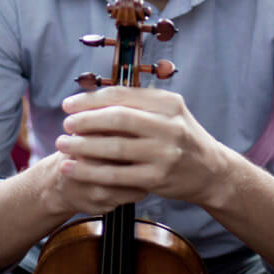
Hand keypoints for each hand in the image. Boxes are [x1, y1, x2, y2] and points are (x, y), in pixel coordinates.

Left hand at [54, 86, 229, 209]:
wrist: (211, 171)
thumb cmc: (181, 138)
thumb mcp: (168, 112)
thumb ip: (137, 104)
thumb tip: (92, 99)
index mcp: (168, 103)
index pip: (122, 95)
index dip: (91, 99)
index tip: (69, 104)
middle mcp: (168, 126)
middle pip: (118, 119)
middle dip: (85, 121)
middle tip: (65, 124)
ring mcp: (164, 153)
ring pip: (114, 148)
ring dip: (83, 146)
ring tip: (62, 145)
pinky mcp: (157, 178)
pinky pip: (116, 175)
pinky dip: (90, 171)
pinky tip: (72, 167)